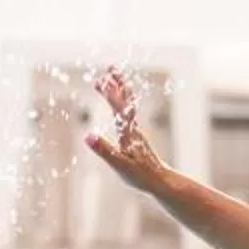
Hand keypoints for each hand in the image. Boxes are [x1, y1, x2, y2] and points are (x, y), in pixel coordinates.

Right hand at [82, 68, 172, 195]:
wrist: (160, 181)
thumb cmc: (141, 175)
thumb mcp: (120, 165)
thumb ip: (104, 150)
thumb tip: (87, 136)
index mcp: (128, 133)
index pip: (119, 108)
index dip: (110, 94)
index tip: (102, 79)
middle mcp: (133, 128)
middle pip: (126, 100)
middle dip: (117, 84)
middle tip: (110, 68)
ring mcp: (135, 130)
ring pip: (128, 105)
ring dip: (120, 90)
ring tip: (113, 78)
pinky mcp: (136, 136)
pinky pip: (128, 113)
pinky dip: (122, 102)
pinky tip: (120, 103)